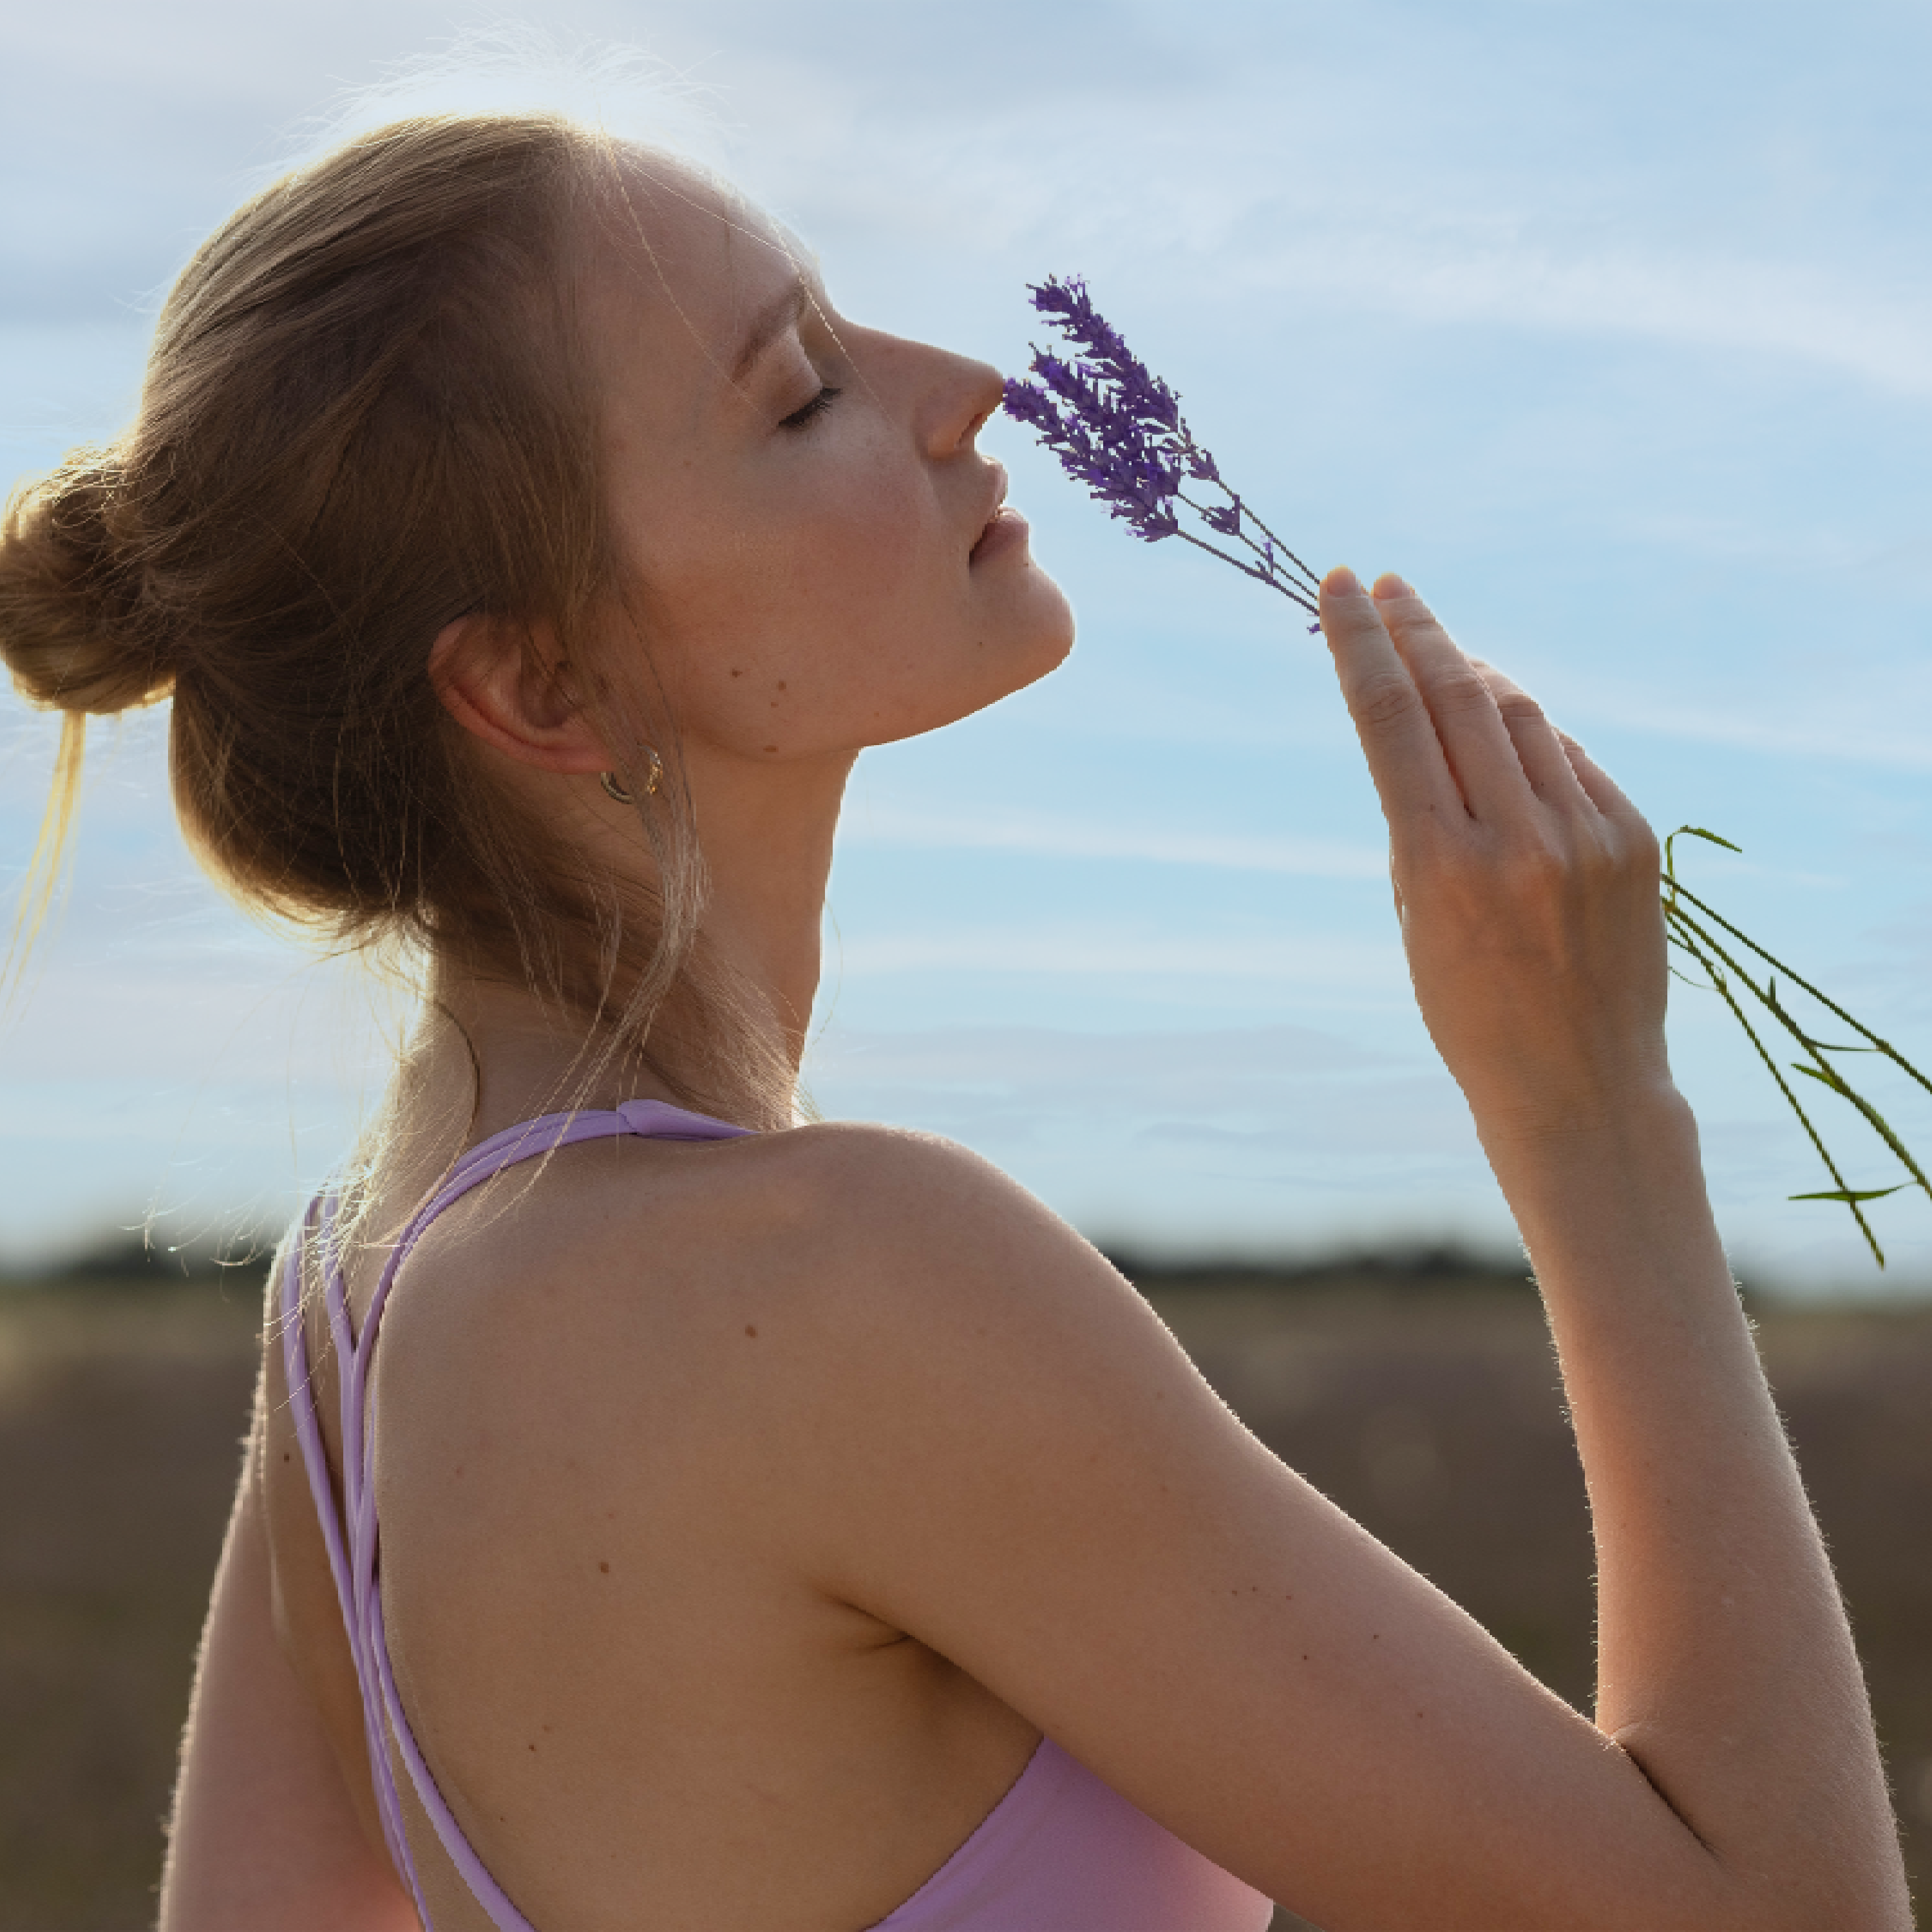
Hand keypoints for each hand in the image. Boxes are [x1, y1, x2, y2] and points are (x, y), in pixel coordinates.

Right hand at [1318, 568, 1671, 1149]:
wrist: (1579, 1085)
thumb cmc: (1471, 1009)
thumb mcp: (1416, 916)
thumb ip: (1422, 816)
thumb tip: (1438, 711)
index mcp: (1439, 864)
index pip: (1391, 718)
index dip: (1362, 642)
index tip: (1342, 586)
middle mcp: (1516, 839)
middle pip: (1458, 692)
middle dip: (1419, 628)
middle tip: (1389, 588)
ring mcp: (1584, 836)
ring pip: (1520, 715)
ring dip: (1477, 681)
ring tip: (1448, 668)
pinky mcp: (1634, 840)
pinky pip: (1572, 760)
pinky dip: (1534, 743)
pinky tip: (1514, 752)